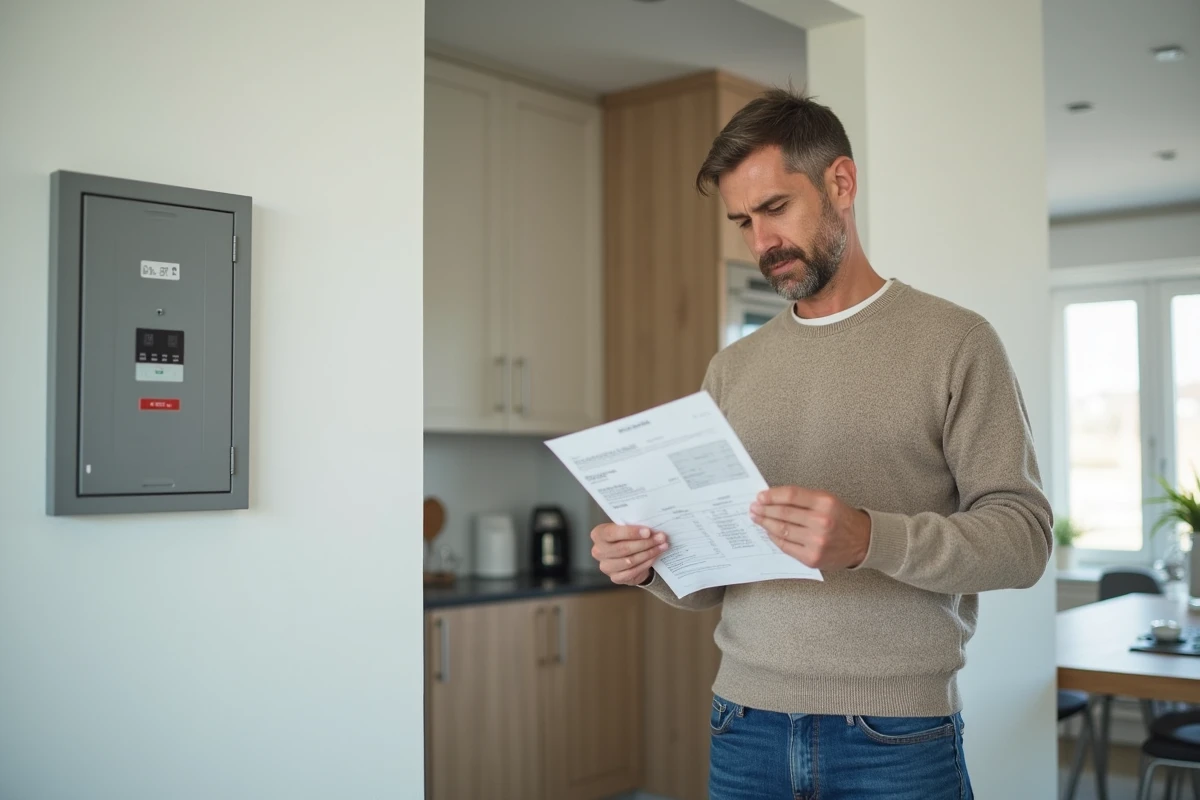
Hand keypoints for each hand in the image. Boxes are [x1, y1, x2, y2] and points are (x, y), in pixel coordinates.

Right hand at [590, 523, 669, 584]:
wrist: (625, 555)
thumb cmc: (625, 537)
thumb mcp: (626, 528)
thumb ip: (633, 526)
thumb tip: (652, 529)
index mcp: (598, 534)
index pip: (612, 533)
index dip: (631, 533)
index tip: (648, 532)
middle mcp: (598, 551)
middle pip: (623, 548)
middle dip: (645, 543)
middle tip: (661, 538)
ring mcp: (605, 566)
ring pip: (629, 561)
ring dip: (649, 553)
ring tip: (662, 546)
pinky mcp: (615, 578)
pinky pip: (632, 571)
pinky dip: (646, 563)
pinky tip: (655, 556)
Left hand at [749, 486, 871, 569]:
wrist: (863, 542)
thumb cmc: (841, 518)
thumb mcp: (827, 500)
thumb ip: (802, 498)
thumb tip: (773, 498)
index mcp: (825, 503)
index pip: (791, 496)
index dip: (772, 495)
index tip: (760, 496)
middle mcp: (821, 522)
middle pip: (784, 513)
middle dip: (764, 510)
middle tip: (754, 507)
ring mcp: (816, 542)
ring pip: (782, 530)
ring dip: (765, 523)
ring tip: (757, 518)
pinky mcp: (812, 558)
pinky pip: (786, 546)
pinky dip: (774, 538)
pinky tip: (769, 532)